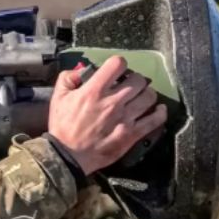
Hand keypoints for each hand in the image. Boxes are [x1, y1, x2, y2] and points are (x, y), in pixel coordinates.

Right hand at [47, 55, 167, 175]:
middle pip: (138, 79)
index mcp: (95, 90)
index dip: (119, 64)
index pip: (118, 64)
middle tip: (130, 85)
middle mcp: (113, 101)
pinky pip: (155, 120)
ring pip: (149, 96)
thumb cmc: (62, 125)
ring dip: (147, 93)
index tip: (117, 70)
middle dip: (135, 79)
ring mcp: (125, 118)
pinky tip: (158, 109)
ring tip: (141, 96)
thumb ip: (68, 78)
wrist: (68, 155)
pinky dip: (160, 112)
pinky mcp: (133, 134)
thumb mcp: (58, 97)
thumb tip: (82, 71)